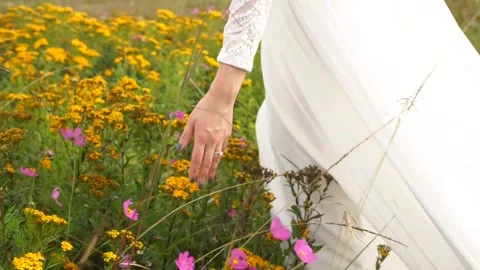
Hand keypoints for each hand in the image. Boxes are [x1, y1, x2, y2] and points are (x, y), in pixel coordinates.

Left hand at [178, 63, 245, 184]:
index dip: (194, 170)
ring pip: (216, 159)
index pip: (197, 158)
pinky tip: (215, 164)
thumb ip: (185, 136)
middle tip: (200, 185)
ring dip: (212, 171)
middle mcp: (212, 141)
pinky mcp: (227, 136)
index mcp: (201, 137)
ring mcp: (221, 139)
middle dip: (203, 175)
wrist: (221, 100)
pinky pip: (222, 151)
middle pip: (207, 162)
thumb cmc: (203, 108)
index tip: (191, 179)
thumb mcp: (191, 120)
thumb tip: (178, 148)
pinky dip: (218, 159)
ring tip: (209, 179)